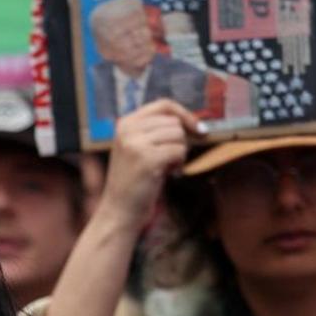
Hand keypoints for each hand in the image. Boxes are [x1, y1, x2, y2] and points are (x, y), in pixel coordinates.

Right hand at [97, 100, 204, 231]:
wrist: (119, 211)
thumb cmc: (133, 182)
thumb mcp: (137, 148)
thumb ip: (154, 131)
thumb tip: (190, 120)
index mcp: (125, 124)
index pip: (163, 105)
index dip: (184, 114)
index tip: (197, 128)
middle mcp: (127, 130)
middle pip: (173, 122)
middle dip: (180, 141)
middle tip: (170, 159)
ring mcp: (135, 144)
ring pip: (178, 135)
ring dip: (179, 152)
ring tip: (167, 167)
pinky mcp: (147, 159)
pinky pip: (179, 151)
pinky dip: (179, 163)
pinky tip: (168, 173)